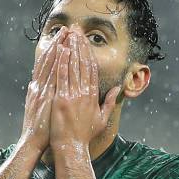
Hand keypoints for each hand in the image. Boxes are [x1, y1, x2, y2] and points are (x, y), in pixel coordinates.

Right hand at [20, 26, 67, 151]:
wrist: (32, 143)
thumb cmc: (40, 131)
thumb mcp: (39, 110)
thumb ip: (42, 97)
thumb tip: (42, 87)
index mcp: (38, 89)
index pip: (47, 66)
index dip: (55, 51)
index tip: (63, 39)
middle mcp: (38, 86)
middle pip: (49, 60)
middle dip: (57, 43)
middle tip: (66, 29)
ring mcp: (41, 89)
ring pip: (50, 64)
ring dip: (57, 47)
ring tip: (65, 33)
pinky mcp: (44, 95)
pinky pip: (52, 75)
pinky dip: (56, 62)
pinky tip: (62, 50)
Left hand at [49, 32, 120, 147]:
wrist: (72, 147)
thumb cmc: (85, 135)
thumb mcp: (102, 118)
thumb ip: (110, 102)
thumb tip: (118, 88)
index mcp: (93, 96)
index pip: (92, 70)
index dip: (88, 53)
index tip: (85, 41)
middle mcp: (84, 93)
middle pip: (83, 64)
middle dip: (79, 46)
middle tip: (76, 31)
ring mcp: (73, 96)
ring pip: (72, 67)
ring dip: (70, 49)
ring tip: (68, 35)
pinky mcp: (61, 99)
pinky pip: (61, 77)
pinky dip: (61, 63)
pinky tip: (60, 50)